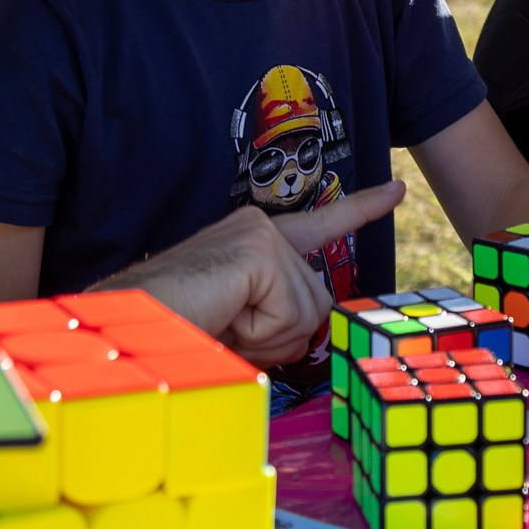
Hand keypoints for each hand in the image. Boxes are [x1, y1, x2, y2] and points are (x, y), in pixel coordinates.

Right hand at [96, 181, 407, 367]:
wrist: (129, 327)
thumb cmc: (175, 333)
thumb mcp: (242, 326)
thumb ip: (280, 319)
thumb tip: (313, 328)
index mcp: (254, 244)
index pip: (321, 226)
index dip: (363, 209)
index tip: (398, 189)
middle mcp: (260, 228)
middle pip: (317, 303)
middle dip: (282, 337)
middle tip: (230, 331)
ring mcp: (260, 233)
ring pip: (308, 314)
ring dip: (267, 339)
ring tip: (220, 323)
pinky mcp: (259, 249)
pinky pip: (291, 314)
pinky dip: (260, 333)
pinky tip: (224, 316)